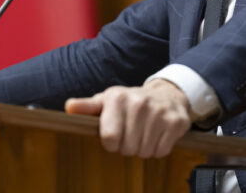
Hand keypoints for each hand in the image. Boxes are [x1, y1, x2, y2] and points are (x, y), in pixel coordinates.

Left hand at [65, 79, 191, 158]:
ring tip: (144, 133)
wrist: (167, 94)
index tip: (115, 135)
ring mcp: (160, 112)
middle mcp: (140, 102)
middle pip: (128, 149)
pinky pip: (162, 151)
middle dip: (128, 147)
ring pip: (145, 152)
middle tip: (132, 134)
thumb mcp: (107, 101)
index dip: (111, 143)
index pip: (109, 139)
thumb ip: (87, 107)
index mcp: (118, 98)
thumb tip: (69, 107)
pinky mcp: (177, 121)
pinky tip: (157, 135)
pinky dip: (159, 148)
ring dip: (143, 148)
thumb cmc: (130, 102)